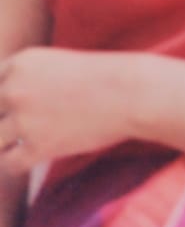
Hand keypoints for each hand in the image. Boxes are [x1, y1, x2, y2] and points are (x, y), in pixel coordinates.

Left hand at [0, 47, 129, 174]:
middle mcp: (15, 88)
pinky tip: (32, 156)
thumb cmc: (102, 77)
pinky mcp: (38, 145)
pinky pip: (8, 164)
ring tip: (29, 139)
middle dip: (4, 121)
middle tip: (27, 124)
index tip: (19, 107)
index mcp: (21, 62)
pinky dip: (15, 164)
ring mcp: (24, 118)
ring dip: (6, 143)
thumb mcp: (58, 64)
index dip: (4, 100)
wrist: (130, 92)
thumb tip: (8, 105)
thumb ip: (27, 79)